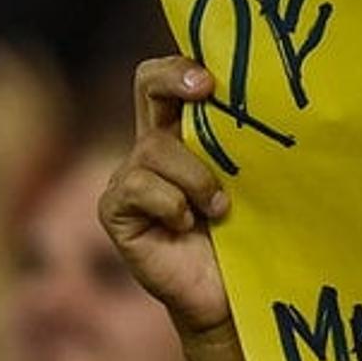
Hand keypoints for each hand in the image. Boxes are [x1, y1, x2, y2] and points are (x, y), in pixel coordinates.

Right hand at [98, 57, 232, 337]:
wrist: (222, 293)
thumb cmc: (241, 236)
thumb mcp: (243, 177)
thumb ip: (232, 140)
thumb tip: (247, 100)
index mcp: (181, 134)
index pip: (168, 79)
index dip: (182, 67)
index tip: (214, 80)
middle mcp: (149, 149)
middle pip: (147, 84)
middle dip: (175, 77)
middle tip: (208, 90)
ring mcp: (127, 179)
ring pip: (156, 149)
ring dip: (196, 178)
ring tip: (217, 209)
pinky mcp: (114, 211)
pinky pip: (138, 187)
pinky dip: (171, 205)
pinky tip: (184, 228)